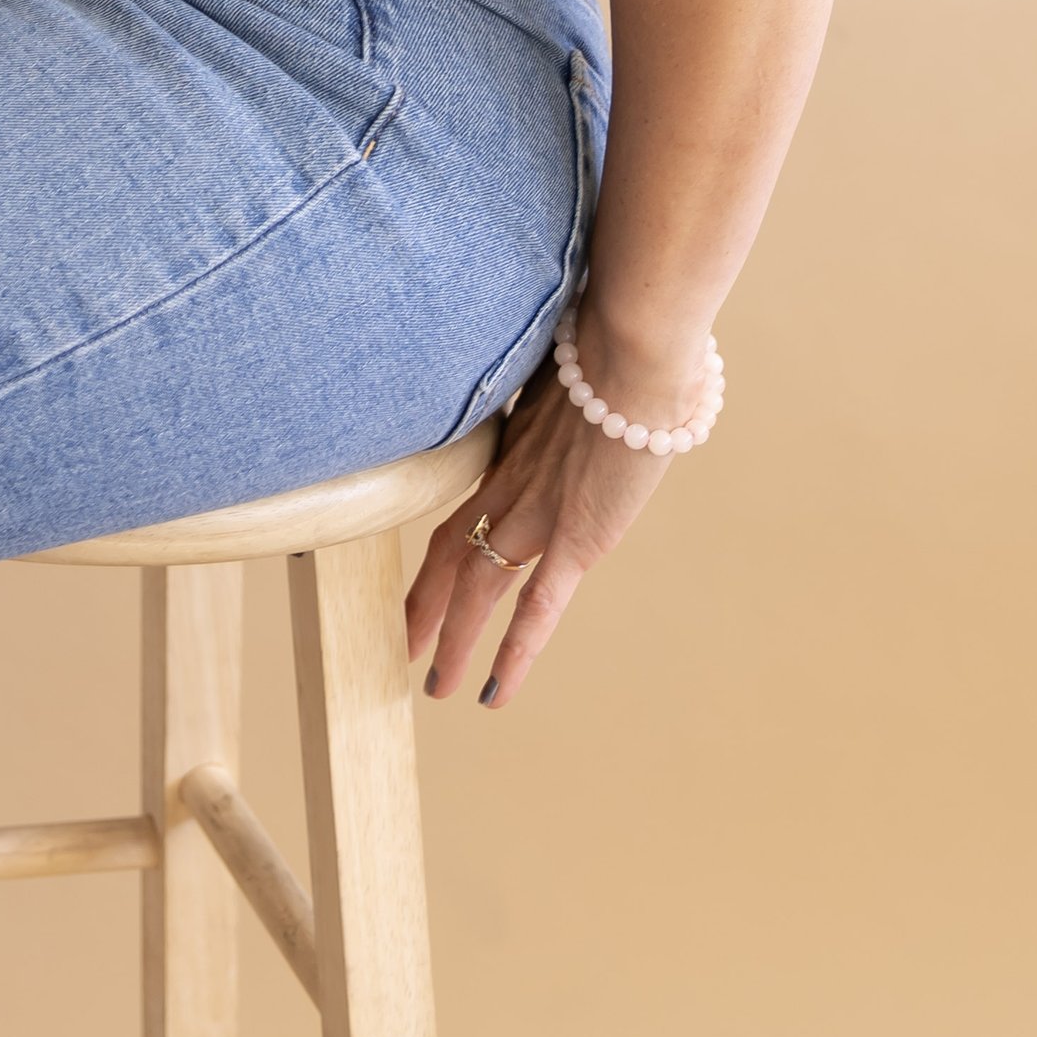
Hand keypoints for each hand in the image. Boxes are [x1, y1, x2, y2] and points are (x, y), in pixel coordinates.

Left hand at [406, 359, 682, 709]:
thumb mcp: (576, 370)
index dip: (439, 544)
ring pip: (479, 588)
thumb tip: (587, 385)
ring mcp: (540, 513)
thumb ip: (570, 396)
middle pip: (452, 550)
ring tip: (438, 684)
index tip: (424, 577)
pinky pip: (537, 609)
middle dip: (426, 602)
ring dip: (456, 640)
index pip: (462, 505)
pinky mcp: (577, 537)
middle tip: (403, 643)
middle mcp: (513, 483)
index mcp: (514, 448)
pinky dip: (514, 653)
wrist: (633, 350)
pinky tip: (495, 692)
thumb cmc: (616, 344)